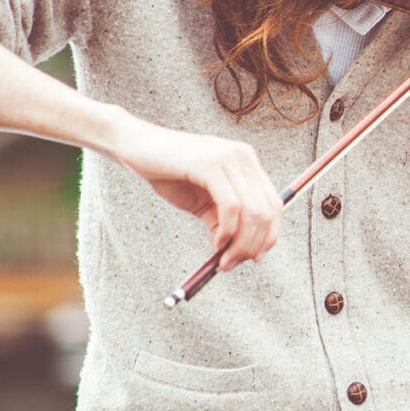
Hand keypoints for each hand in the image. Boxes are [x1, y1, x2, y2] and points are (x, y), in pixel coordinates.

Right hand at [110, 115, 281, 270]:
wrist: (135, 146)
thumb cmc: (168, 172)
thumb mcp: (202, 201)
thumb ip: (222, 220)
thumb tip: (237, 252)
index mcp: (246, 162)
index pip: (274, 203)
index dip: (270, 235)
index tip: (255, 258)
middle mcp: (243, 156)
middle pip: (267, 210)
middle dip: (253, 245)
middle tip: (232, 264)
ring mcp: (229, 158)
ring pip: (252, 212)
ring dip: (240, 244)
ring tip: (223, 259)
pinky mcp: (211, 164)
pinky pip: (231, 207)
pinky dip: (227, 231)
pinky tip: (216, 242)